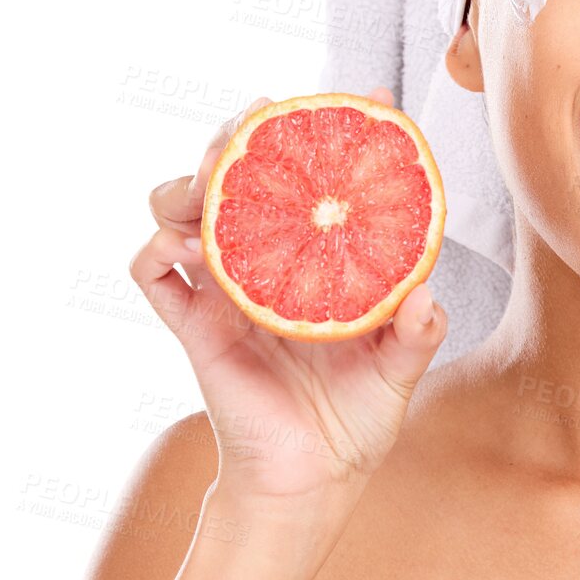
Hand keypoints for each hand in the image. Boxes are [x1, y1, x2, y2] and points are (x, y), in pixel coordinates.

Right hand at [129, 87, 447, 519]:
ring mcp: (226, 290)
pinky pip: (154, 275)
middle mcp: (268, 261)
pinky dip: (156, 251)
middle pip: (240, 173)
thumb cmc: (358, 418)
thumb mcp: (400, 372)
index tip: (372, 98)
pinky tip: (182, 248)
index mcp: (319, 259)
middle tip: (258, 118)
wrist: (311, 482)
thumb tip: (425, 296)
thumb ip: (416, 333)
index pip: (320, 179)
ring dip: (190, 182)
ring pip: (184, 208)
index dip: (337, 132)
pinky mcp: (193, 326)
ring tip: (213, 178)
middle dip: (241, 134)